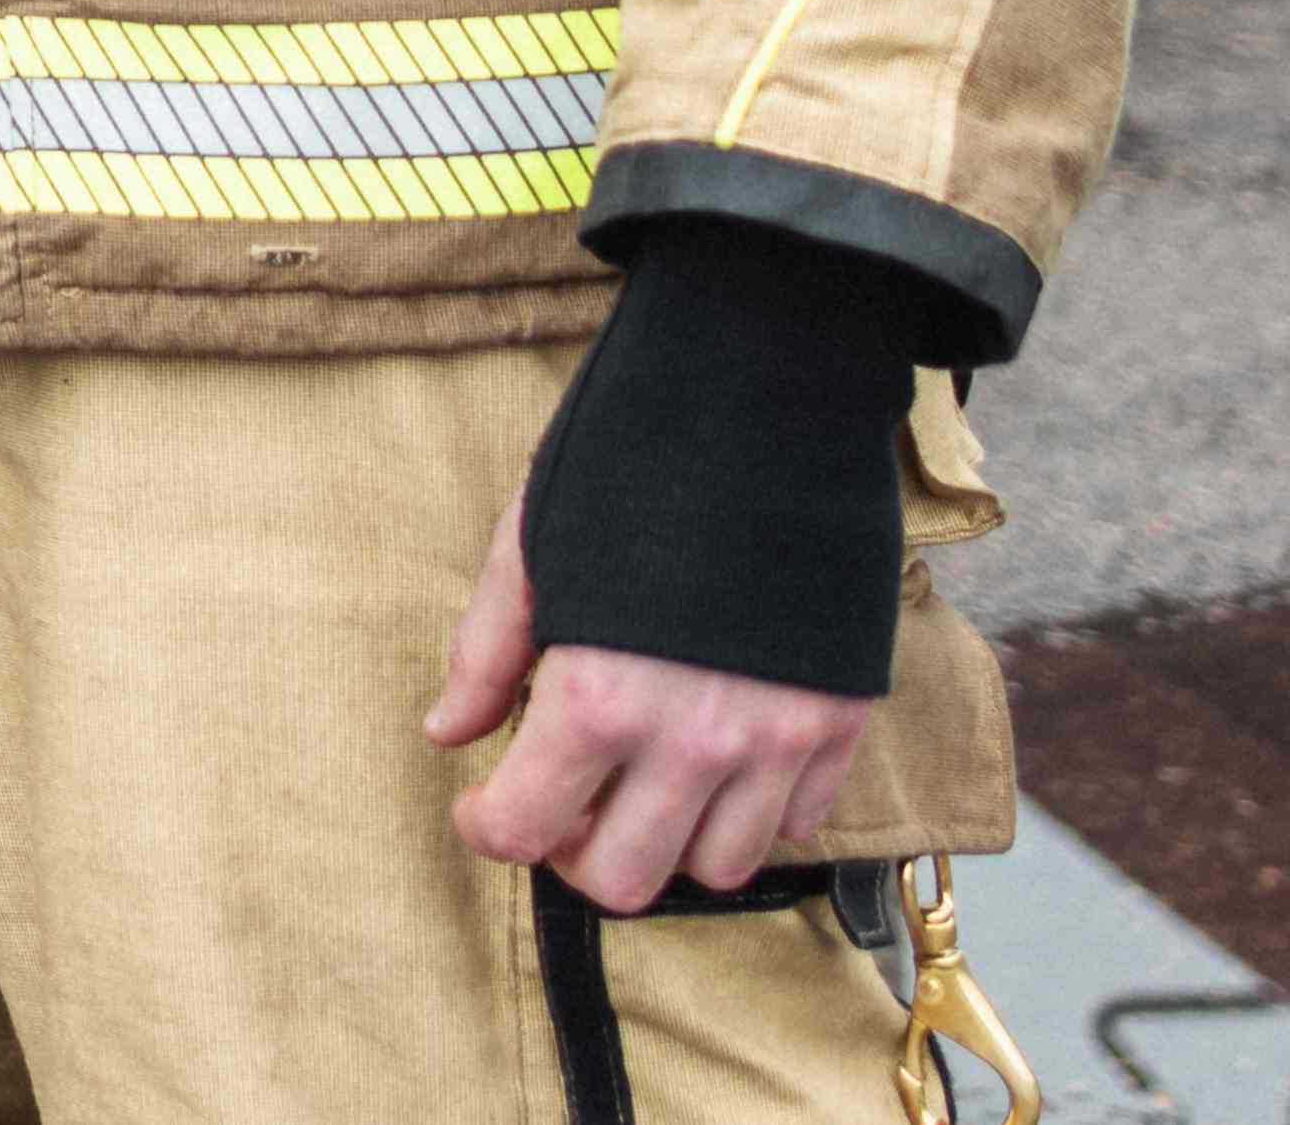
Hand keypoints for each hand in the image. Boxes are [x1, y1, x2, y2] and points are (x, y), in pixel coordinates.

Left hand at [427, 509, 876, 905]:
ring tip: (642, 780)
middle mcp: (693, 741)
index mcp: (599, 698)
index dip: (487, 828)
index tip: (481, 804)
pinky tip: (718, 753)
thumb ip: (484, 653)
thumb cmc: (630, 464)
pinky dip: (754, 809)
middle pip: (626, 881)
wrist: (769, 409)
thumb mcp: (528, 548)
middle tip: (562, 802)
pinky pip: (798, 820)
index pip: (526, 831)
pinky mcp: (840, 722)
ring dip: (670, 840)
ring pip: (720, 867)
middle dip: (576, 854)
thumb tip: (448, 732)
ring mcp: (778, 740)